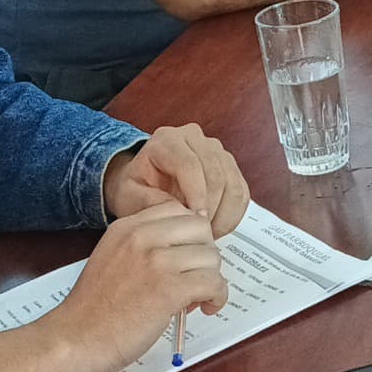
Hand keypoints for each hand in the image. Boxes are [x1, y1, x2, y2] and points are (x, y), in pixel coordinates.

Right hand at [40, 201, 227, 371]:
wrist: (74, 340)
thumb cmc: (93, 310)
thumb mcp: (112, 258)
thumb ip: (143, 247)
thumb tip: (183, 250)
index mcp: (127, 227)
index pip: (179, 210)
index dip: (190, 234)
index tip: (188, 255)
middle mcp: (142, 237)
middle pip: (201, 228)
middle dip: (205, 253)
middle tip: (196, 276)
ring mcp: (156, 262)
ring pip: (211, 256)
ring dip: (212, 278)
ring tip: (198, 297)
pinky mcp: (169, 290)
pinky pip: (213, 282)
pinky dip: (217, 296)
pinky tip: (206, 307)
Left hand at [103, 124, 249, 236]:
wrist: (143, 182)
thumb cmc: (135, 187)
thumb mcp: (130, 197)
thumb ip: (150, 203)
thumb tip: (179, 213)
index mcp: (166, 140)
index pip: (189, 164)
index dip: (196, 194)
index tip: (195, 219)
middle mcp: (193, 138)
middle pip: (215, 173)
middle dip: (210, 208)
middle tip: (200, 233)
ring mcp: (215, 150)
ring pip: (232, 183)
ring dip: (223, 214)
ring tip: (206, 233)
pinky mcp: (229, 166)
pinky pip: (241, 192)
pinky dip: (232, 214)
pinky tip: (216, 227)